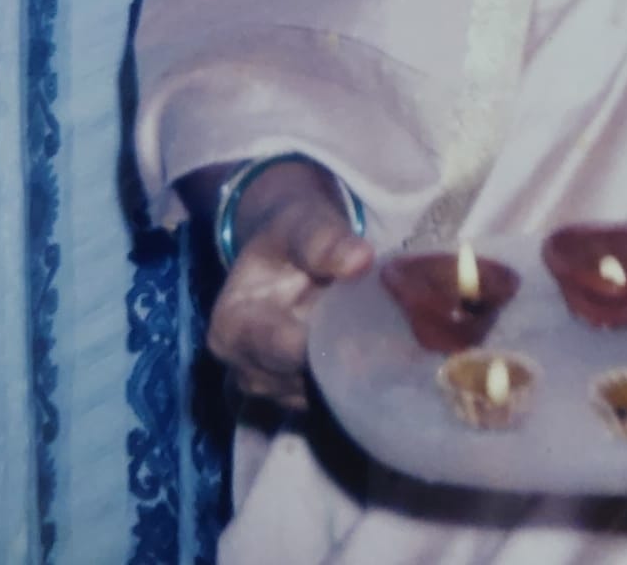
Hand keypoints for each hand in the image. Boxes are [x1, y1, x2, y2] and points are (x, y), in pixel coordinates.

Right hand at [206, 160, 374, 408]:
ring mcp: (269, 388)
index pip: (280, 349)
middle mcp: (243, 367)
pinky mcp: (296, 396)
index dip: (323, 345)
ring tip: (392, 352)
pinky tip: (385, 364)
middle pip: (300, 381)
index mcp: (232, 327)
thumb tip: (360, 260)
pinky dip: (355, 386)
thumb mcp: (302, 223)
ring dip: (353, 378)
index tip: (368, 336)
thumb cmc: (291, 232)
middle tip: (394, 348)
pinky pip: (328, 403)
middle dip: (344, 365)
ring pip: (318, 398)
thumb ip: (324, 240)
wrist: (290, 246)